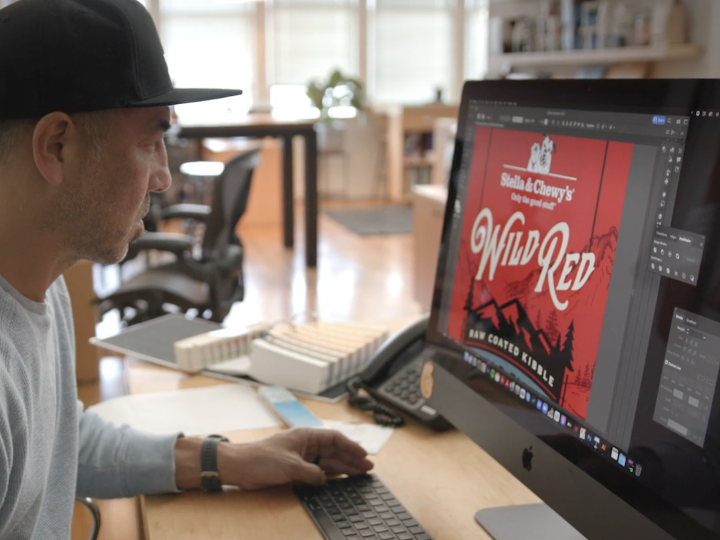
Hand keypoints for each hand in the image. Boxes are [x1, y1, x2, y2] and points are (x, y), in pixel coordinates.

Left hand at [216, 428, 373, 490]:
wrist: (240, 467)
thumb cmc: (262, 459)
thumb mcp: (291, 466)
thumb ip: (312, 473)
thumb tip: (324, 479)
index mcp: (306, 436)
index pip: (334, 438)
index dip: (351, 446)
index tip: (364, 456)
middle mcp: (306, 445)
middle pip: (334, 451)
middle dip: (351, 459)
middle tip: (368, 468)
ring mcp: (301, 457)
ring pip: (327, 462)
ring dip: (343, 468)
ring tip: (359, 475)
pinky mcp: (295, 469)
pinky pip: (317, 471)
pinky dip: (329, 476)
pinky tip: (339, 480)